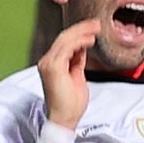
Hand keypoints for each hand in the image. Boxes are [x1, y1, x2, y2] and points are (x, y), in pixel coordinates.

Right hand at [36, 17, 99, 131]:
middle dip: (82, 28)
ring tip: (96, 28)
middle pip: (64, 37)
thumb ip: (77, 61)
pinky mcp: (53, 68)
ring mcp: (48, 64)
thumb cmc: (70, 103)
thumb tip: (82, 49)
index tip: (93, 28)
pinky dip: (79, 42)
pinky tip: (90, 40)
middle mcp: (47, 62)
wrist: (64, 118)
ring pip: (65, 40)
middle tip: (96, 24)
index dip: (79, 33)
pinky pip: (67, 48)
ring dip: (82, 32)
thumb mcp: (76, 75)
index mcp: (52, 63)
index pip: (64, 42)